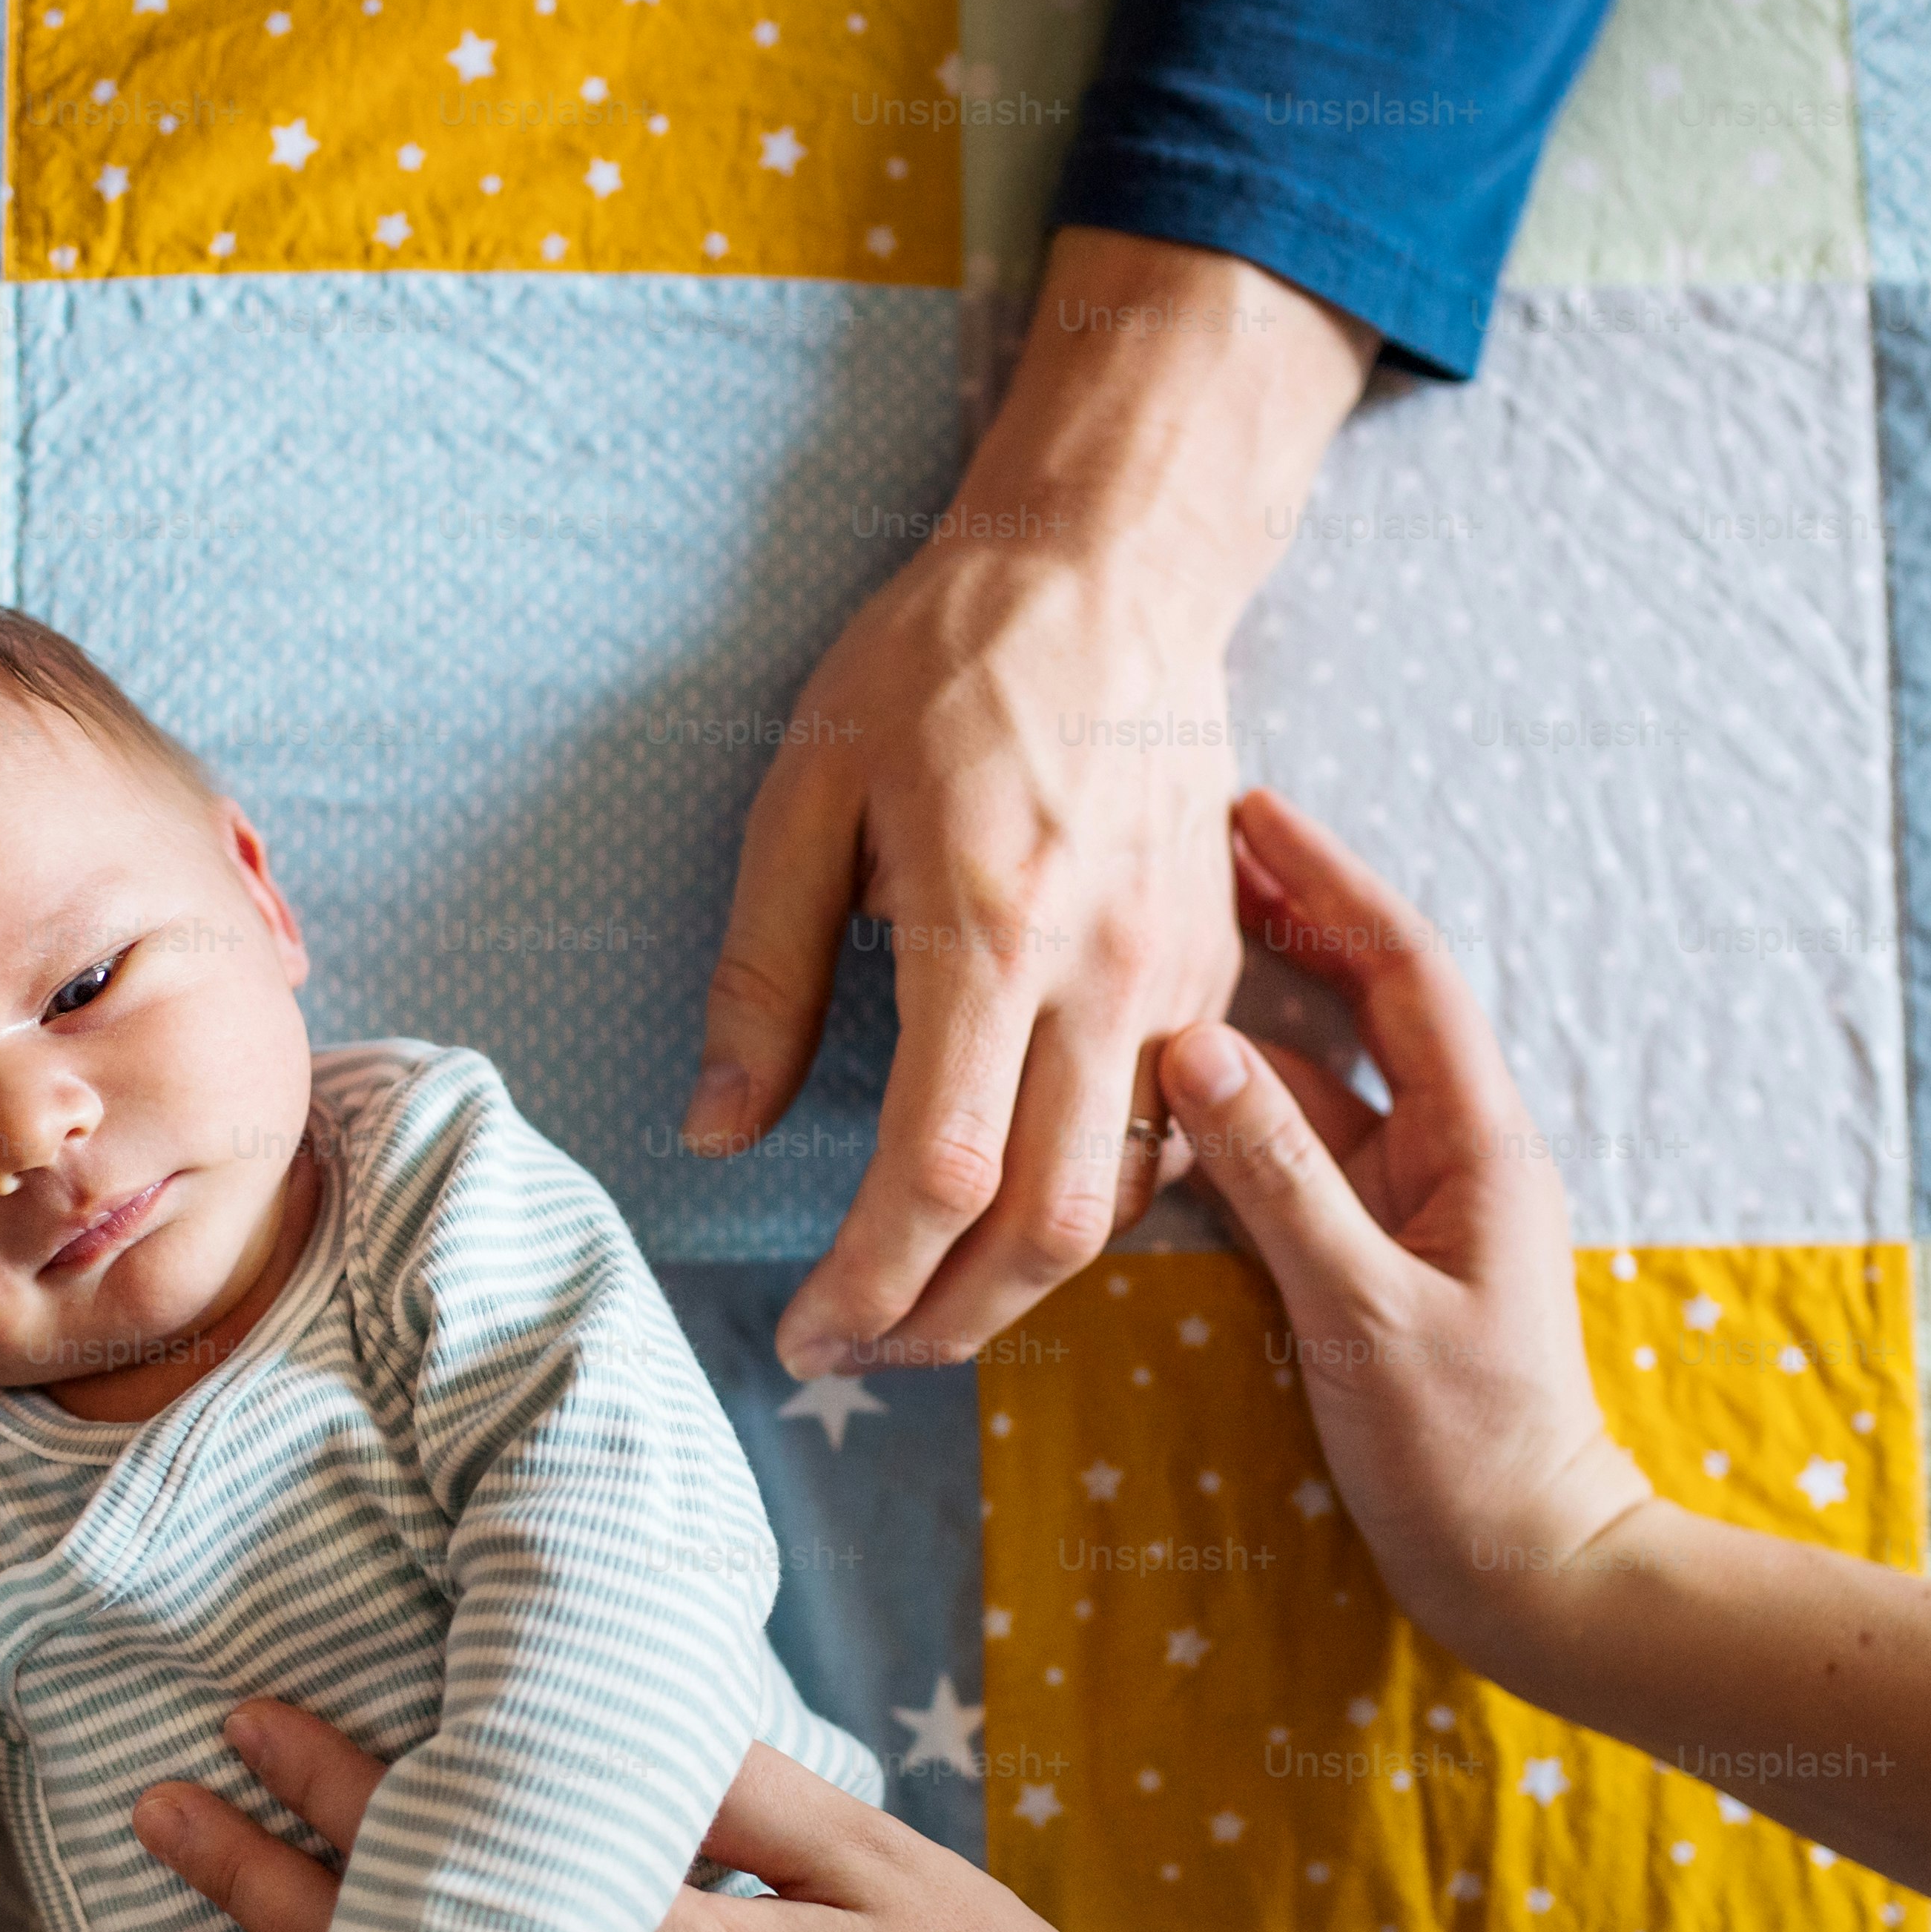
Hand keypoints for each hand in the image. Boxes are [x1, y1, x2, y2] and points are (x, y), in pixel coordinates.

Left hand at [686, 233, 1374, 1378]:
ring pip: (1120, 1205)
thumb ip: (762, 978)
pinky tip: (1012, 1222)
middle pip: (1045, 1230)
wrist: (1112, 574)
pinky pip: (1166, 1139)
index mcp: (989, 927)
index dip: (866, 1284)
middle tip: (856, 1357)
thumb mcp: (805, 796)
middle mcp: (1106, 973)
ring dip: (1018, 1289)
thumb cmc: (941, 665)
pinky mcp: (1215, 974)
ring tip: (919, 1312)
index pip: (940, 1172)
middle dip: (942, 1326)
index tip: (801, 1334)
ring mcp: (1178, 980)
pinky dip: (1092, 1212)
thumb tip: (714, 1131)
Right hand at [1161, 789, 1652, 1667]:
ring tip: (1154, 942)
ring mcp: (1409, 1203)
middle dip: (1283, 919)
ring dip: (1246, 1013)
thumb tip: (1194, 1050)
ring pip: (1318, 1079)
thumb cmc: (1465, 1454)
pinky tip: (1166, 1083)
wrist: (1528, 1571)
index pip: (1403, 971)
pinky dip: (1235, 1111)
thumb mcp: (1363, 1311)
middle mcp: (1447, 1152)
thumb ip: (1278, 1181)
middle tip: (1185, 849)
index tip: (1250, 811)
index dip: (1329, 883)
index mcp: (1476, 1143)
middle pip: (1361, 1003)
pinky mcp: (1370, 1253)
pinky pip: (1296, 1154)